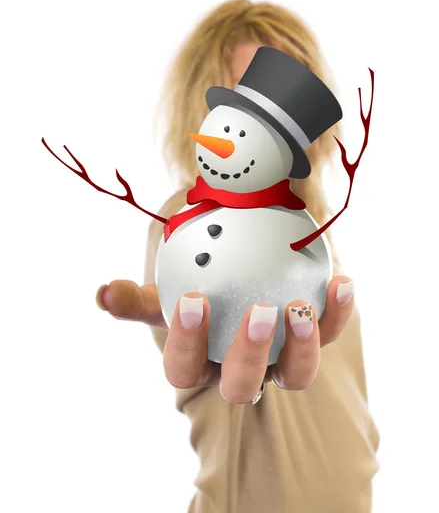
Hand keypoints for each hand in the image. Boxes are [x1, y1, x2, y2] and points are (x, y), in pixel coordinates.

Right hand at [95, 276, 354, 403]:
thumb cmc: (200, 293)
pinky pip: (330, 335)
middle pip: (243, 385)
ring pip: (295, 376)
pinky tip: (341, 281)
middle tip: (257, 310)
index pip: (185, 368)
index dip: (187, 342)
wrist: (241, 280)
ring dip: (302, 346)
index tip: (192, 300)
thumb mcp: (166, 295)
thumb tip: (102, 293)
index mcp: (200, 364)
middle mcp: (241, 373)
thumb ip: (139, 299)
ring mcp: (280, 362)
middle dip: (249, 354)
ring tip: (301, 306)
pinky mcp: (314, 343)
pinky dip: (338, 312)